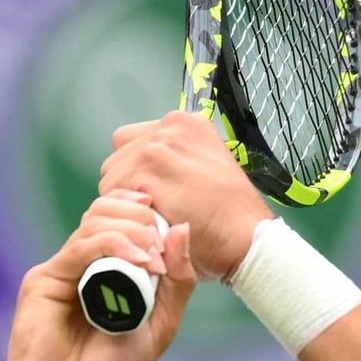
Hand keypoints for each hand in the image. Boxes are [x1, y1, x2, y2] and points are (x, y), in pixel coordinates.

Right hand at [0, 190, 196, 360]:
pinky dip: (114, 245)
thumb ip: (177, 282)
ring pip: (96, 221)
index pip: (127, 219)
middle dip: (142, 215)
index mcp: (111, 269)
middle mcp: (86, 262)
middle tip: (163, 241)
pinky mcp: (46, 279)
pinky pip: (81, 247)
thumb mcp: (161, 325)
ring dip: (132, 230)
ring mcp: (65, 268)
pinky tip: (138, 260)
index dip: (149, 213)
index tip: (175, 226)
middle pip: (109, 209)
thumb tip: (182, 230)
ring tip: (154, 257)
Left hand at [99, 112, 274, 281]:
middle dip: (128, 188)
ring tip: (155, 220)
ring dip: (126, 205)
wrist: (248, 237)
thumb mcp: (206, 166)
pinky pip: (116, 198)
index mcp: (185, 123)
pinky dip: (129, 218)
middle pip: (117, 160)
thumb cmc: (229, 214)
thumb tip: (141, 166)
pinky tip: (152, 227)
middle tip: (155, 212)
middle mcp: (170, 127)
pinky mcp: (148, 174)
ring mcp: (157, 148)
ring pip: (112, 180)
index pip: (131, 142)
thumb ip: (176, 160)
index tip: (156, 194)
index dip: (137, 173)